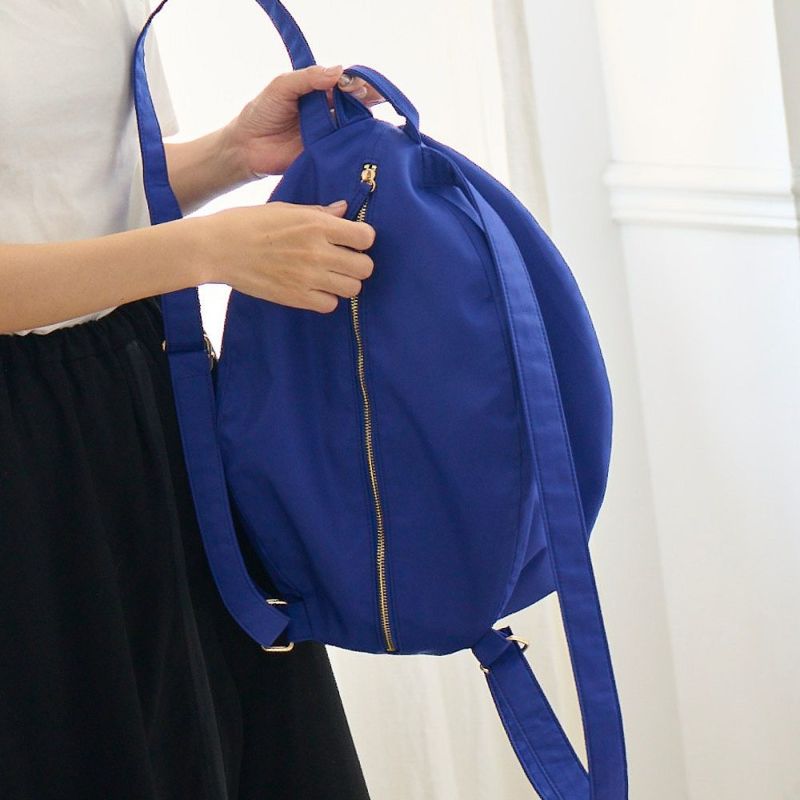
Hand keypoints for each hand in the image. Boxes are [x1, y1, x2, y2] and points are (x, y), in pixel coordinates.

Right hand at [197, 199, 375, 312]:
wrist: (217, 248)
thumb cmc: (249, 222)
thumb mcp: (285, 209)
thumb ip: (319, 212)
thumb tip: (344, 209)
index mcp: (316, 225)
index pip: (366, 237)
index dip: (363, 239)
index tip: (352, 240)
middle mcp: (317, 252)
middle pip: (365, 267)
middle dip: (358, 263)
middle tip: (343, 260)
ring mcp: (308, 278)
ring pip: (353, 289)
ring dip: (345, 283)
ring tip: (330, 276)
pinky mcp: (296, 297)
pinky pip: (331, 305)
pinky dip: (327, 299)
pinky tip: (315, 289)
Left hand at [224, 65, 383, 178]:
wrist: (247, 147)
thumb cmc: (262, 112)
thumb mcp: (282, 86)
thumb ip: (308, 77)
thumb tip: (339, 71)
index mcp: (317, 91)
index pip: (342, 83)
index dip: (354, 82)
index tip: (359, 85)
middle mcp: (326, 111)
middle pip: (353, 103)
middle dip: (365, 99)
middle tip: (370, 98)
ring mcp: (328, 134)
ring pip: (353, 125)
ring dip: (364, 121)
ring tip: (369, 118)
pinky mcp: (326, 154)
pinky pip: (344, 149)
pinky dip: (355, 144)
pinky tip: (363, 139)